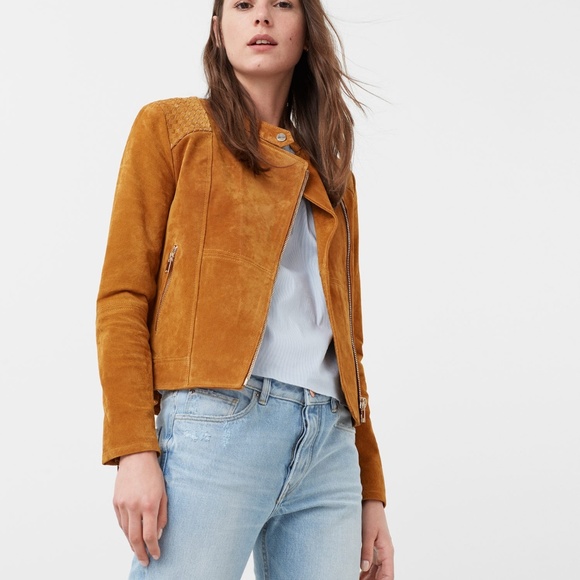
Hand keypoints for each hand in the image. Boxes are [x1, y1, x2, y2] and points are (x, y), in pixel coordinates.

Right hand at [113, 451, 167, 566]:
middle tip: (145, 561)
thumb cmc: (153, 474)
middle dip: (140, 553)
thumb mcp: (164, 493)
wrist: (136, 458)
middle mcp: (134, 507)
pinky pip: (120, 522)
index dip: (153, 548)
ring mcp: (123, 505)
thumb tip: (158, 534)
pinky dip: (126, 531)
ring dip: (132, 544)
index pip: (149, 535)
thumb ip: (162, 515)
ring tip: (138, 551)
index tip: (156, 555)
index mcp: (149, 504)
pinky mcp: (115, 502)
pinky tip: (131, 536)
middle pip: (135, 538)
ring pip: (126, 532)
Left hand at [360, 500, 393, 578]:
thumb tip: (364, 568)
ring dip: (369, 579)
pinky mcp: (374, 550)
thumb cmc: (371, 515)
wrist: (370, 503)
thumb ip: (366, 551)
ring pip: (377, 573)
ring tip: (354, 579)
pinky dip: (366, 574)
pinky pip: (372, 567)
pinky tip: (357, 576)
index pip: (388, 576)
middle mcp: (385, 554)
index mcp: (387, 551)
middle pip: (382, 577)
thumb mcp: (367, 533)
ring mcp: (380, 553)